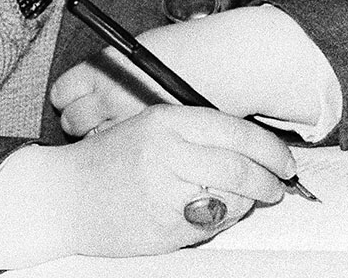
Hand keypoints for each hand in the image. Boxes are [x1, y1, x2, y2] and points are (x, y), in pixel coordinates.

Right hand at [0, 104, 295, 265]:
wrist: (63, 196)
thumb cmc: (108, 161)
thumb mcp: (148, 128)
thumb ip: (194, 134)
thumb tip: (252, 149)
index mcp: (165, 121)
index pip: (234, 131)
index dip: (268, 148)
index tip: (284, 159)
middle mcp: (166, 152)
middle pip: (240, 166)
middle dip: (270, 179)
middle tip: (279, 185)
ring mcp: (164, 191)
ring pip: (231, 198)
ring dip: (249, 202)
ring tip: (249, 200)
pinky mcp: (164, 226)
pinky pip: (211, 226)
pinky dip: (223, 222)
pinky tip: (216, 213)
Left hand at [50, 5, 323, 136]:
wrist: (228, 63)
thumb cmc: (188, 51)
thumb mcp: (138, 49)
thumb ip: (111, 69)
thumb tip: (91, 85)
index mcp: (104, 67)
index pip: (62, 94)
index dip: (69, 100)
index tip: (76, 102)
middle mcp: (110, 95)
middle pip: (73, 123)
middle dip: (81, 124)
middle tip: (99, 122)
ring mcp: (129, 121)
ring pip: (95, 143)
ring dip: (102, 141)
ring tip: (121, 136)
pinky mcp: (151, 142)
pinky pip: (124, 156)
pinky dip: (127, 154)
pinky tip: (140, 146)